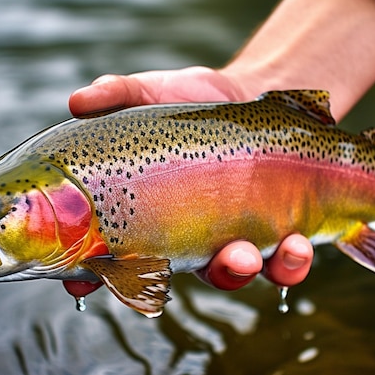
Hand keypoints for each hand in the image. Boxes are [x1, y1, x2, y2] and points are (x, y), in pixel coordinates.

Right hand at [62, 67, 313, 298]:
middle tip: (200, 265)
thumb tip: (77, 100)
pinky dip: (291, 263)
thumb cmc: (191, 100)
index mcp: (150, 213)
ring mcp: (232, 237)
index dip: (94, 274)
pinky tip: (297, 242)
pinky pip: (284, 264)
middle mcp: (188, 235)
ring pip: (234, 273)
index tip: (81, 282)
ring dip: (243, 271)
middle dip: (190, 276)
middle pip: (183, 273)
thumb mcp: (152, 92)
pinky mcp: (275, 231)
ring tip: (251, 254)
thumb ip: (116, 94)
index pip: (114, 253)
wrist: (252, 95)